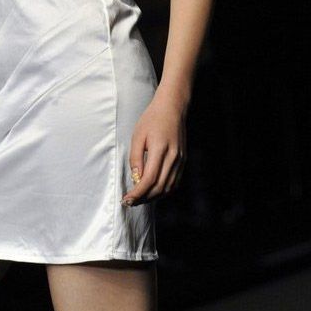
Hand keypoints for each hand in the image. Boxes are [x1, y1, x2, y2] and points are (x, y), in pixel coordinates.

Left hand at [121, 89, 187, 206]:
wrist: (172, 108)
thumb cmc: (152, 119)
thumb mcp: (138, 135)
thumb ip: (136, 158)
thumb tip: (135, 179)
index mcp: (160, 149)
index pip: (149, 180)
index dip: (137, 193)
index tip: (127, 199)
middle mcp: (173, 157)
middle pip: (159, 188)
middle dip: (143, 199)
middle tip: (130, 202)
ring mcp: (181, 160)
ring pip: (168, 188)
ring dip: (153, 197)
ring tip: (139, 198)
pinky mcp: (183, 161)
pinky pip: (174, 183)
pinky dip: (163, 190)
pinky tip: (152, 190)